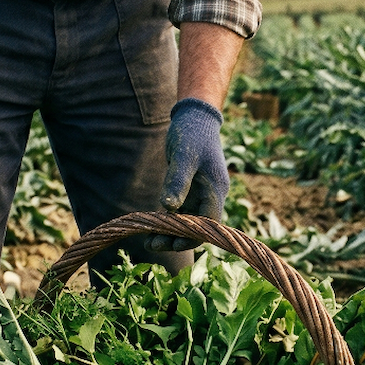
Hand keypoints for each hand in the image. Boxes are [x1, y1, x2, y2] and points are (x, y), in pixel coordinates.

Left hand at [147, 98, 229, 251]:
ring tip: (148, 243)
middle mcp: (211, 195)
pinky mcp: (190, 190)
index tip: (171, 244)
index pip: (208, 223)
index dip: (192, 237)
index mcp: (216, 189)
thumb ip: (177, 182)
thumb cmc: (191, 134)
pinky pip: (180, 212)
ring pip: (187, 222)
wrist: (194, 118)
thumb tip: (169, 207)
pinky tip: (151, 228)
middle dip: (177, 239)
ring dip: (169, 233)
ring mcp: (201, 194)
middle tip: (152, 245)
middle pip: (197, 227)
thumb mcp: (183, 156)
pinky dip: (168, 221)